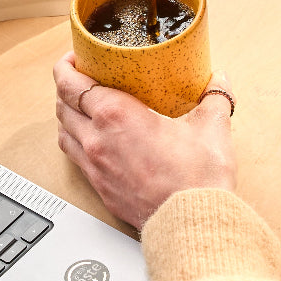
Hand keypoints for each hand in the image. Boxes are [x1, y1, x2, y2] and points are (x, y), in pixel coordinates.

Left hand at [54, 53, 236, 229]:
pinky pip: (75, 159)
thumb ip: (214, 97)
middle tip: (80, 77)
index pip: (71, 83)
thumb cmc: (196, 179)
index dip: (66, 66)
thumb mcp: (211, 127)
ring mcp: (95, 167)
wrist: (192, 222)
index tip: (74, 57)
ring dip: (67, 115)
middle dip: (66, 87)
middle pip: (62, 105)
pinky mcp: (100, 189)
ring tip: (81, 107)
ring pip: (63, 133)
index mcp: (116, 115)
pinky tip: (92, 141)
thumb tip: (219, 81)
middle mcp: (97, 140)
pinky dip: (75, 142)